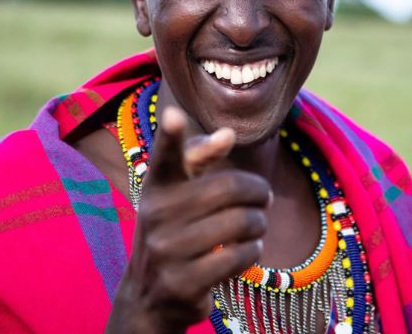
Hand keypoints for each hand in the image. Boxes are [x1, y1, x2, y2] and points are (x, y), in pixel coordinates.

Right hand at [107, 107, 271, 332]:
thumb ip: (201, 159)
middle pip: (230, 189)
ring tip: (256, 227)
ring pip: (240, 223)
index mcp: (157, 187)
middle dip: (258, 193)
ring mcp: (166, 250)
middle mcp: (156, 215)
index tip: (174, 116)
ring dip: (259, 225)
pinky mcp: (182, 282)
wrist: (148, 296)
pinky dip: (253, 252)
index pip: (165, 158)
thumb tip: (228, 133)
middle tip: (263, 199)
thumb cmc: (176, 230)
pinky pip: (238, 257)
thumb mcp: (180, 194)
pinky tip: (248, 251)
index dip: (170, 137)